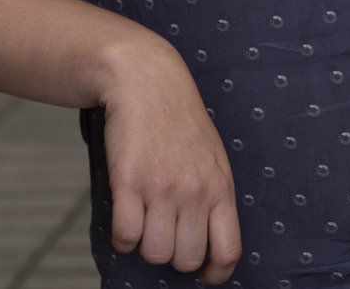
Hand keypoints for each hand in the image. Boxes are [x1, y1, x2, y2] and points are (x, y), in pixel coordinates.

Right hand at [100, 40, 241, 282]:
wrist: (146, 81)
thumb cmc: (178, 120)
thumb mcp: (212, 155)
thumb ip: (214, 196)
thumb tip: (210, 245)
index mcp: (220, 185)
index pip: (228, 251)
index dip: (215, 273)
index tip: (202, 274)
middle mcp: (195, 190)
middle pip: (185, 259)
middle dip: (172, 254)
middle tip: (164, 229)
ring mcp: (162, 187)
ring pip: (154, 253)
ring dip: (145, 243)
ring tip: (144, 216)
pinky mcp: (129, 182)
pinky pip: (125, 237)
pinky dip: (122, 235)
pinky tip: (126, 212)